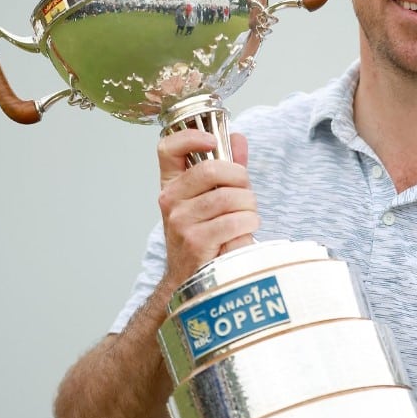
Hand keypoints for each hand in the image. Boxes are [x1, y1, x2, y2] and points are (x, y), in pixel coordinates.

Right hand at [157, 129, 258, 285]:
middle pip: (211, 170)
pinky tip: (244, 231)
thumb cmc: (205, 236)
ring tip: (247, 217)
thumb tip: (238, 137)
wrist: (191, 280)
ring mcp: (180, 221)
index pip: (167, 148)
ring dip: (248, 207)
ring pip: (229, 197)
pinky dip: (248, 225)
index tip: (213, 141)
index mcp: (172, 185)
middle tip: (246, 194)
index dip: (191, 137)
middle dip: (240, 179)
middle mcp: (170, 200)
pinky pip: (234, 222)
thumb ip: (227, 168)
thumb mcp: (212, 199)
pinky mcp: (195, 241)